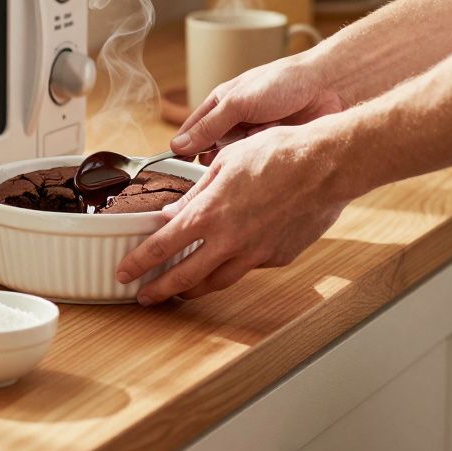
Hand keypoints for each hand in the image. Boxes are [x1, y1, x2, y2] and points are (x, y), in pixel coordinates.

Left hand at [117, 123, 351, 304]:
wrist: (326, 166)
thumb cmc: (278, 154)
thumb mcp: (225, 164)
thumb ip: (197, 194)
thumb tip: (172, 213)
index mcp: (209, 214)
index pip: (161, 247)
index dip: (138, 264)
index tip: (124, 273)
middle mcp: (229, 241)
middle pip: (184, 277)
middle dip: (159, 290)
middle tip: (144, 297)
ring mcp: (255, 254)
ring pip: (217, 282)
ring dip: (194, 288)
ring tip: (181, 290)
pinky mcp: (278, 258)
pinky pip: (248, 267)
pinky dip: (234, 265)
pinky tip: (231, 258)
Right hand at [172, 54, 344, 162]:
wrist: (329, 88)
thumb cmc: (284, 84)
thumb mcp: (239, 102)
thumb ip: (209, 125)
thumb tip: (178, 145)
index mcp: (221, 104)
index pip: (192, 132)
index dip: (182, 151)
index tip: (175, 171)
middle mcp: (235, 123)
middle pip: (212, 151)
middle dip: (213, 161)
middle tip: (210, 175)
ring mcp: (254, 139)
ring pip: (235, 161)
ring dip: (238, 161)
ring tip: (244, 159)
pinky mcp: (273, 152)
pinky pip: (257, 166)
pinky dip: (258, 165)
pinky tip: (263, 163)